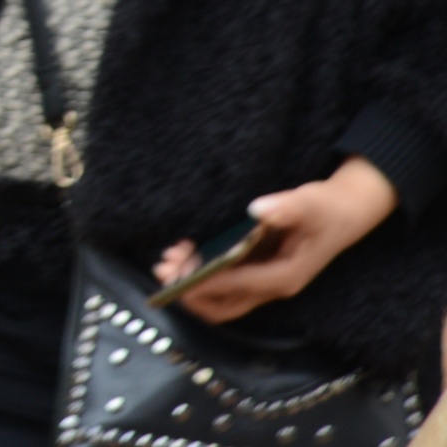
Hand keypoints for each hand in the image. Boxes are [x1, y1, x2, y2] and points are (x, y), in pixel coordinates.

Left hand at [152, 158, 396, 324]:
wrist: (346, 212)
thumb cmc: (326, 209)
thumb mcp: (309, 204)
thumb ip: (285, 208)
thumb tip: (256, 210)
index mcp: (284, 276)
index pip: (238, 287)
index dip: (205, 283)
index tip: (176, 276)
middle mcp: (272, 285)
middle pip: (225, 306)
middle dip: (191, 293)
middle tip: (163, 269)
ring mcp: (264, 281)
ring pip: (222, 296)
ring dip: (192, 284)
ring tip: (168, 259)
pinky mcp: (258, 271)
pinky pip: (225, 281)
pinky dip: (202, 272)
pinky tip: (186, 250)